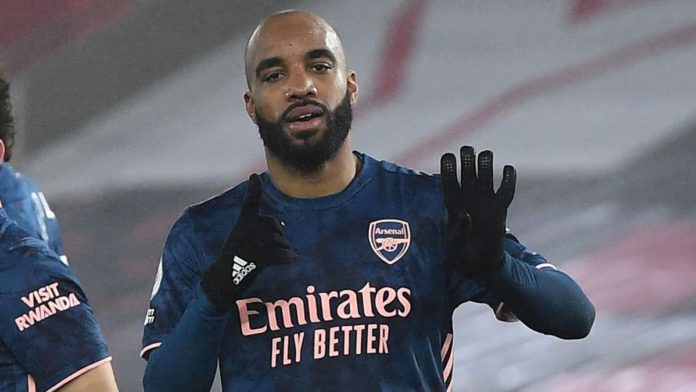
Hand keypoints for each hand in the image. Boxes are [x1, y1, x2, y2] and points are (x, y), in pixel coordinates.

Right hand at [202, 174, 298, 309]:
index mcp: (242, 222)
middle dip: (279, 237)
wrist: (222, 279)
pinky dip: (289, 258)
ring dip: (284, 251)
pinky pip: (283, 254)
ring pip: (281, 242)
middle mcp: (247, 229)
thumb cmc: (235, 259)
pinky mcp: (259, 257)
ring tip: (272, 260)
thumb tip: (282, 227)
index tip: (254, 176)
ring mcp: (252, 242)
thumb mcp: (243, 238)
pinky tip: (293, 260)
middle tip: (268, 251)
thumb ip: (260, 229)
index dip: (254, 189)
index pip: (250, 202)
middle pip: (276, 227)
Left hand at [440, 146, 515, 278]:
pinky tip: (509, 169)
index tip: (449, 155)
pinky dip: (509, 179)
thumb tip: (465, 215)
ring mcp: (484, 201)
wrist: (479, 263)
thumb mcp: (456, 245)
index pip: (449, 180)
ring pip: (485, 175)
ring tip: (486, 154)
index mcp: (452, 204)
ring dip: (485, 163)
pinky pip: (506, 190)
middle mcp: (468, 198)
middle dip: (468, 159)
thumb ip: (459, 230)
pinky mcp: (500, 208)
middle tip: (468, 150)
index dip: (448, 167)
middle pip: (468, 172)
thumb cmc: (461, 254)